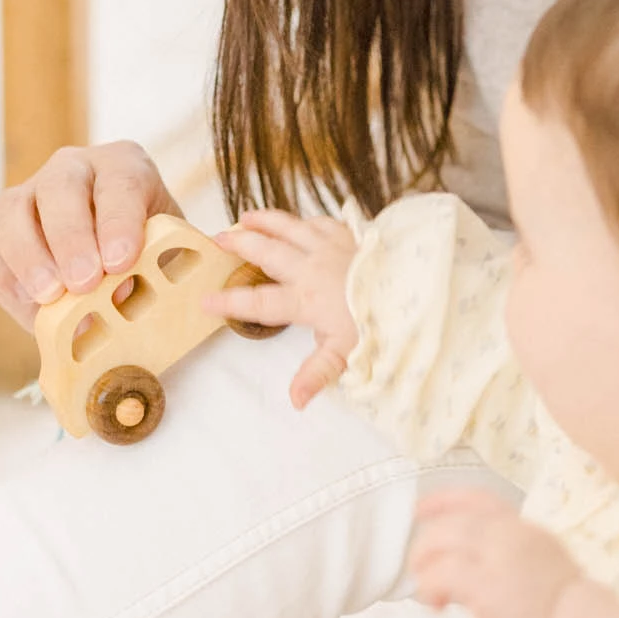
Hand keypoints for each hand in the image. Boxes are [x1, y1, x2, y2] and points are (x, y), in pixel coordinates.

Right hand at [0, 141, 180, 327]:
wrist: (118, 279)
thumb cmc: (151, 265)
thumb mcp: (170, 262)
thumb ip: (163, 270)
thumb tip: (133, 290)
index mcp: (125, 166)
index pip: (121, 182)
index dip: (119, 221)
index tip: (120, 261)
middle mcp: (72, 168)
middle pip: (59, 186)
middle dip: (70, 238)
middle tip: (83, 284)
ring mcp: (27, 193)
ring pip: (8, 209)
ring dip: (27, 257)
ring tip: (49, 297)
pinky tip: (26, 302)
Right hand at [207, 210, 360, 408]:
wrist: (414, 287)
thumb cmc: (379, 322)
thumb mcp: (346, 354)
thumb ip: (316, 374)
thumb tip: (294, 401)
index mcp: (305, 299)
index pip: (259, 302)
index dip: (229, 301)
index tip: (204, 301)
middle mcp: (311, 267)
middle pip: (266, 252)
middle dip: (239, 245)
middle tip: (217, 238)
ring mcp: (329, 246)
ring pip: (289, 228)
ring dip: (265, 222)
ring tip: (246, 216)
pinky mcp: (348, 234)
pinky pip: (319, 222)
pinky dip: (304, 220)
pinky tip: (298, 221)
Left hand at [410, 491, 579, 617]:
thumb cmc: (558, 617)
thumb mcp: (537, 572)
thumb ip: (504, 562)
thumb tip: (464, 572)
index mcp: (526, 530)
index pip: (479, 500)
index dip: (445, 500)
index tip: (421, 508)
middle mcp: (512, 535)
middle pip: (454, 521)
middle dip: (427, 542)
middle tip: (418, 565)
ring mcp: (500, 557)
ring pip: (441, 539)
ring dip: (424, 563)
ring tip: (427, 590)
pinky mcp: (486, 585)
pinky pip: (440, 574)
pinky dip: (429, 587)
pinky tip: (437, 605)